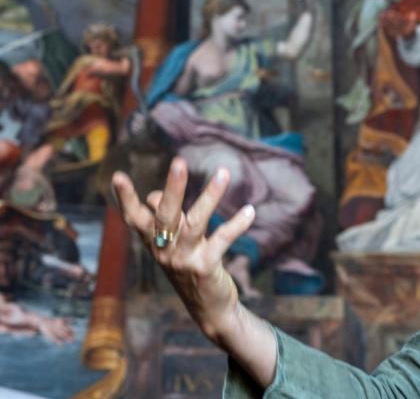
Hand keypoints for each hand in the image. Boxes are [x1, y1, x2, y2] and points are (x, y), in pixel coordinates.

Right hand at [113, 158, 254, 343]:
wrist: (209, 309)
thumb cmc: (189, 269)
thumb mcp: (172, 246)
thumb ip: (166, 221)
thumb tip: (158, 194)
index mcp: (153, 243)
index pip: (134, 218)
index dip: (126, 198)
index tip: (118, 176)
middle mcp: (164, 250)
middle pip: (165, 214)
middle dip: (173, 188)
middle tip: (180, 162)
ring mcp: (184, 260)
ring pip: (195, 223)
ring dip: (210, 196)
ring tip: (223, 173)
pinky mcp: (205, 268)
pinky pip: (221, 240)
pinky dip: (236, 224)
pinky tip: (250, 211)